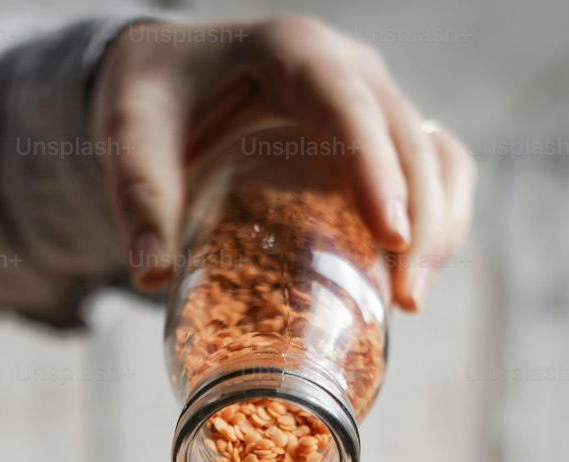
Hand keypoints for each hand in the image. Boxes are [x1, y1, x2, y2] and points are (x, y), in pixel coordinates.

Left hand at [90, 16, 475, 309]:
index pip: (349, 106)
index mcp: (291, 52)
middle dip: (419, 219)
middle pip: (408, 137)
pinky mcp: (377, 137)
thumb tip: (150, 277)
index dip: (377, 170)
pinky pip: (433, 170)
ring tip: (410, 300)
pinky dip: (436, 221)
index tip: (390, 237)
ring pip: (435, 154)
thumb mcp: (129, 135)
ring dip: (439, 225)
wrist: (166, 80)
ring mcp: (370, 101)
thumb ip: (139, 198)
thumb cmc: (151, 100)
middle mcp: (346, 68)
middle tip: (405, 299)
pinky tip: (407, 284)